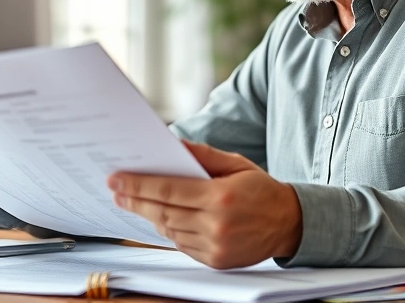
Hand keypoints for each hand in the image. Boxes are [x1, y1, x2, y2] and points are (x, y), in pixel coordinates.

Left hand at [107, 141, 301, 268]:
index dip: (138, 185)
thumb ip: (202, 155)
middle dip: (134, 201)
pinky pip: (182, 245)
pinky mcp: (215, 261)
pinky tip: (164, 218)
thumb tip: (172, 145)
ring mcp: (215, 246)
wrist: (289, 223)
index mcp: (220, 197)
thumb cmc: (261, 189)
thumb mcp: (234, 163)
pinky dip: (170, 230)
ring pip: (169, 230)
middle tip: (116, 192)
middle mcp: (216, 225)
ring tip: (136, 202)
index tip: (116, 180)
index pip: (168, 190)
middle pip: (162, 212)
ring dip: (150, 215)